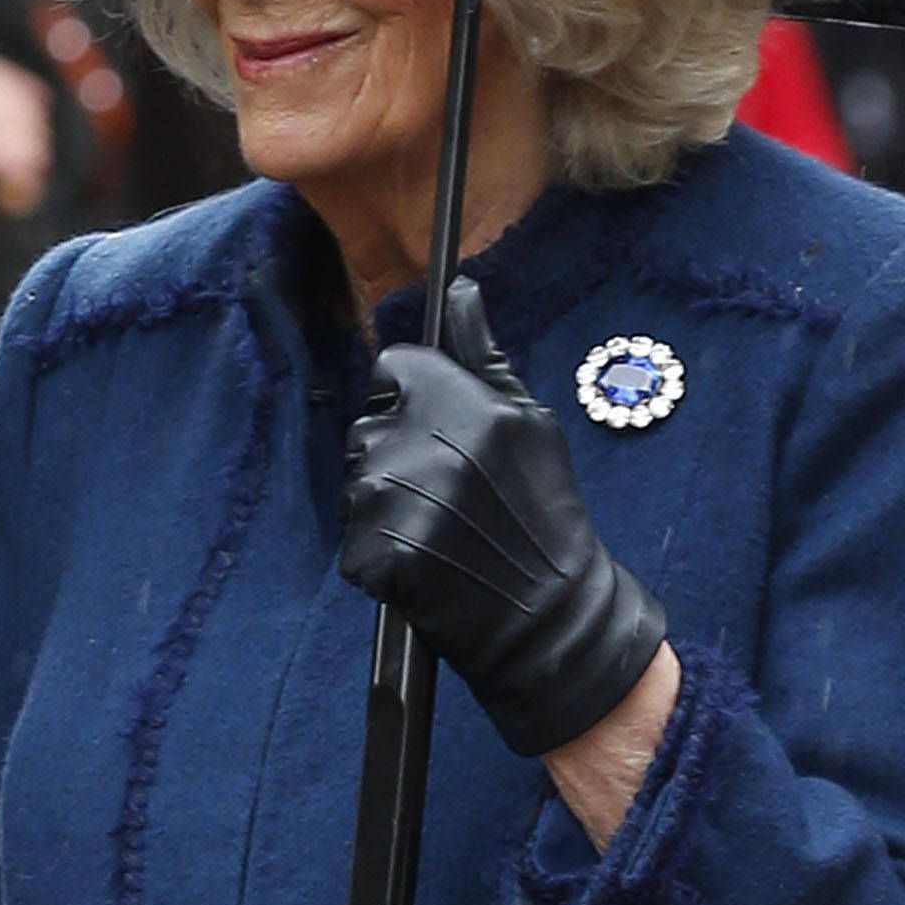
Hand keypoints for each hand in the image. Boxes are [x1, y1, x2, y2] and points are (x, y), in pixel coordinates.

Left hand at [341, 276, 667, 758]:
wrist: (549, 616)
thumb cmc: (544, 512)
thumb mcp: (531, 421)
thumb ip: (483, 352)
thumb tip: (459, 288)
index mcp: (459, 402)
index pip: (394, 368)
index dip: (416, 398)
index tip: (442, 433)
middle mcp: (419, 442)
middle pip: (370, 422)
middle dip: (400, 449)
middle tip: (452, 492)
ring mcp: (390, 499)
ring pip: (359, 476)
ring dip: (389, 499)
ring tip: (444, 527)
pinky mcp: (371, 551)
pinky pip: (355, 533)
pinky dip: (382, 549)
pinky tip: (426, 561)